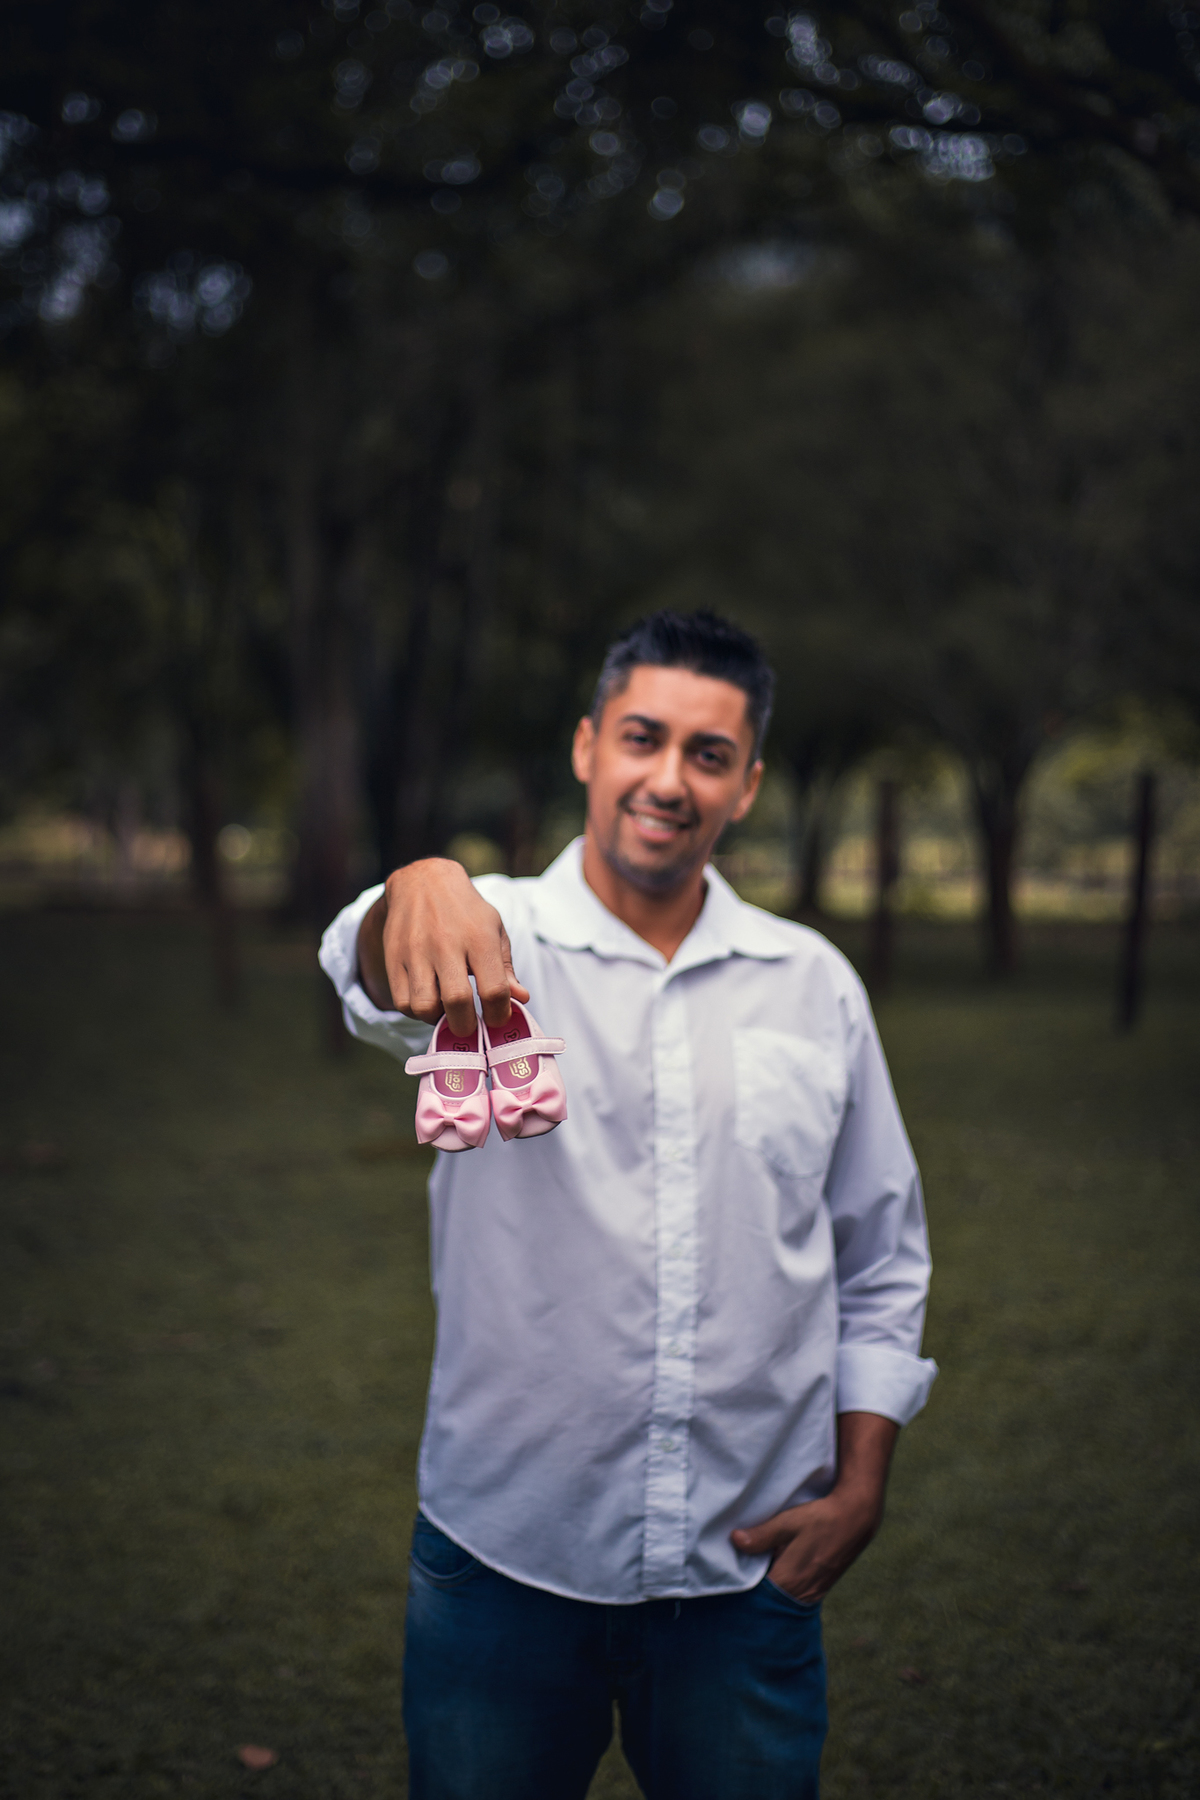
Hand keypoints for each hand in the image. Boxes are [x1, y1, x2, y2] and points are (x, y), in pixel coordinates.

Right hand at [357, 859, 529, 1037]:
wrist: (423, 882)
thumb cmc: (466, 912)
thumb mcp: (494, 930)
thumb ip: (506, 968)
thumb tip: (522, 999)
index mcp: (479, 938)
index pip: (495, 990)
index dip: (500, 1014)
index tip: (497, 1018)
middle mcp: (446, 944)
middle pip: (457, 1002)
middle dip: (467, 1026)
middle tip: (471, 1026)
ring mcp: (416, 951)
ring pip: (424, 1006)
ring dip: (438, 1019)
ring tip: (446, 1010)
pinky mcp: (393, 957)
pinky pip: (402, 1002)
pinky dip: (416, 1011)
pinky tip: (428, 1000)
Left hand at [730, 1412, 898, 1604]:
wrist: (857, 1517)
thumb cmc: (821, 1518)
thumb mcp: (788, 1522)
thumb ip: (762, 1535)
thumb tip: (735, 1540)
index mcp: (789, 1580)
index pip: (758, 1596)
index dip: (744, 1588)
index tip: (731, 1578)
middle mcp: (802, 1593)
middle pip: (770, 1601)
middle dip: (755, 1591)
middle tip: (740, 1575)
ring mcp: (814, 1593)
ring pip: (783, 1599)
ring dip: (771, 1589)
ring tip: (757, 1572)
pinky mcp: (821, 1587)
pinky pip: (796, 1594)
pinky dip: (785, 1587)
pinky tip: (778, 1570)